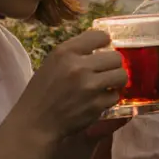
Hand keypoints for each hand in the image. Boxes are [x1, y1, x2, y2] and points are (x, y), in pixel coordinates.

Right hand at [12, 29, 127, 144]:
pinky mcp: (96, 105)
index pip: (99, 36)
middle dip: (113, 65)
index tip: (104, 49)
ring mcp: (89, 86)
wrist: (36, 121)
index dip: (105, 42)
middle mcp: (78, 66)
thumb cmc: (43, 91)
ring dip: (116, 81)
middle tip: (106, 71)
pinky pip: (115, 96)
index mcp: (65, 52)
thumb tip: (103, 43)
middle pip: (116, 57)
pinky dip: (109, 98)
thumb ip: (76, 52)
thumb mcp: (53, 63)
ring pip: (121, 76)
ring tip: (107, 85)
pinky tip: (98, 99)